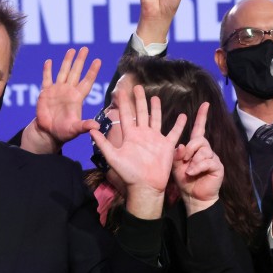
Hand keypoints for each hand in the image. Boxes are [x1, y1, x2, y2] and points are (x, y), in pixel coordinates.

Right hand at [23, 48, 101, 153]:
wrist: (48, 132)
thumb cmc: (64, 132)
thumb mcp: (75, 129)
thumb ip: (84, 126)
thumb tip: (96, 126)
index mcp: (77, 98)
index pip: (86, 81)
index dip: (92, 71)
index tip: (98, 61)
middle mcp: (68, 91)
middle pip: (76, 72)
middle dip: (80, 60)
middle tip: (85, 48)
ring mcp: (57, 90)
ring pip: (63, 72)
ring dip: (67, 61)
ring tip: (71, 50)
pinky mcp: (45, 93)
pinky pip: (46, 79)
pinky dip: (47, 70)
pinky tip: (49, 61)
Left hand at [90, 84, 185, 218]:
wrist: (145, 186)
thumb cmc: (128, 173)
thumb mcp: (113, 157)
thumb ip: (103, 143)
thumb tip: (90, 129)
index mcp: (130, 135)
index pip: (125, 115)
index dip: (123, 103)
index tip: (120, 91)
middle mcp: (142, 134)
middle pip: (141, 113)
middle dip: (139, 100)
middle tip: (138, 87)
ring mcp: (155, 139)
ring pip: (156, 119)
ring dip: (156, 108)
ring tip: (155, 97)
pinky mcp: (167, 146)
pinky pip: (174, 133)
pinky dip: (179, 125)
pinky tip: (183, 116)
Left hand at [171, 102, 222, 215]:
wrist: (192, 195)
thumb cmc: (183, 178)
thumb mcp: (175, 164)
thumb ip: (176, 153)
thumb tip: (181, 145)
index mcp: (195, 147)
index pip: (199, 128)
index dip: (202, 116)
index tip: (205, 104)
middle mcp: (205, 149)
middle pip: (200, 139)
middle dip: (190, 149)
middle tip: (184, 159)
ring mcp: (213, 157)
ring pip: (203, 150)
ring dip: (193, 161)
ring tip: (189, 170)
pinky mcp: (218, 166)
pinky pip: (208, 161)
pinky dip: (197, 167)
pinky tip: (192, 173)